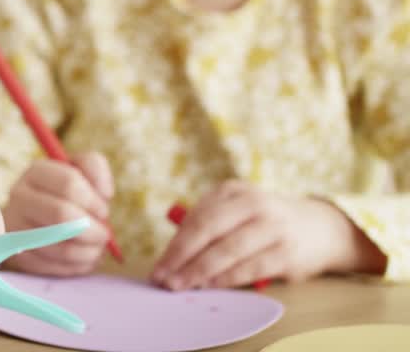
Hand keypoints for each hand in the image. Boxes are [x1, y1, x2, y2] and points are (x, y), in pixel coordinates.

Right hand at [1, 153, 113, 275]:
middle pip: (62, 215)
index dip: (94, 200)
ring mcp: (16, 227)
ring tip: (97, 248)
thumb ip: (94, 166)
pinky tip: (83, 257)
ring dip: (89, 251)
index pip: (69, 183)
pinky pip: (56, 267)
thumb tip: (104, 192)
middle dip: (92, 229)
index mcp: (36, 172)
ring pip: (61, 246)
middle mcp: (19, 197)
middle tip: (104, 234)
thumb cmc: (65, 192)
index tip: (103, 210)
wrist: (33, 216)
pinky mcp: (20, 255)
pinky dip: (77, 265)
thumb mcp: (79, 169)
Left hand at [151, 181, 377, 290]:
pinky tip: (211, 286)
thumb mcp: (235, 211)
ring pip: (229, 250)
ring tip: (182, 285)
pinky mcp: (288, 252)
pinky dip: (228, 278)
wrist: (319, 228)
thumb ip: (206, 225)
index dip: (176, 244)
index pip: (197, 218)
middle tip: (165, 279)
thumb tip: (171, 257)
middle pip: (210, 230)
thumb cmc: (262, 222)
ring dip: (201, 271)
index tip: (159, 265)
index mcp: (233, 191)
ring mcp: (273, 226)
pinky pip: (252, 267)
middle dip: (183, 257)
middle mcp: (254, 204)